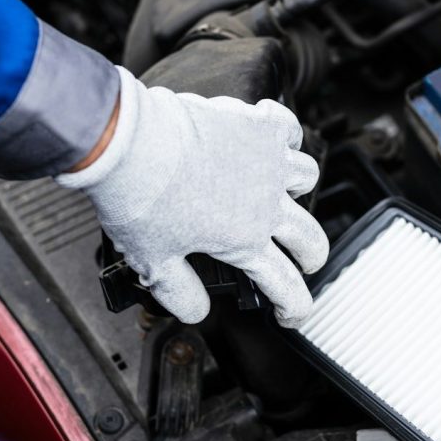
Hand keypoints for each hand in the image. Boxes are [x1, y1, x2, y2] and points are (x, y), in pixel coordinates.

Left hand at [57, 66, 328, 325]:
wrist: (128, 140)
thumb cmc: (139, 196)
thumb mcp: (153, 260)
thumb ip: (180, 292)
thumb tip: (196, 310)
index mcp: (245, 240)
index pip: (284, 284)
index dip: (294, 307)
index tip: (290, 315)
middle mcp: (265, 202)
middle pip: (310, 237)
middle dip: (312, 256)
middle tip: (304, 261)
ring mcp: (266, 162)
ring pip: (307, 177)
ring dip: (300, 190)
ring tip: (286, 193)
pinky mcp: (255, 125)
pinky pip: (288, 128)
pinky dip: (286, 135)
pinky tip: (275, 140)